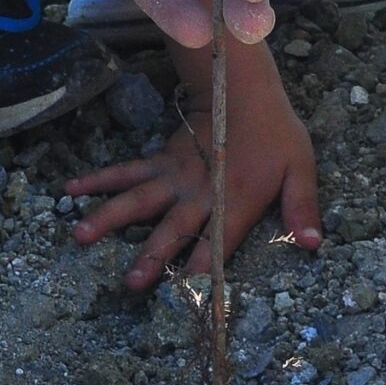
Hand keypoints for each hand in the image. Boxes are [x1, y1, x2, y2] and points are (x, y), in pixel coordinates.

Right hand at [64, 54, 320, 284]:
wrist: (241, 86)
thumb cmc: (276, 133)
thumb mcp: (301, 168)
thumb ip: (303, 207)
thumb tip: (316, 244)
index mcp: (234, 200)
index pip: (219, 242)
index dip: (205, 270)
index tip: (189, 298)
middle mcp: (198, 193)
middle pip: (171, 229)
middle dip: (152, 257)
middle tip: (130, 283)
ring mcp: (173, 176)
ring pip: (137, 200)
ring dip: (108, 218)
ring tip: (79, 236)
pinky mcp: (160, 160)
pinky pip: (125, 172)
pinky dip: (97, 179)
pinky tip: (69, 189)